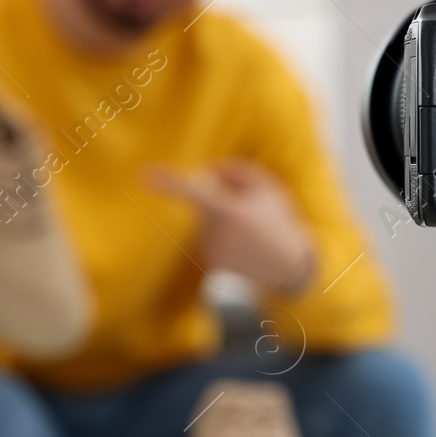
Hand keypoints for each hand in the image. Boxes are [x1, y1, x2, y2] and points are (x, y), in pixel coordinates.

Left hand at [148, 161, 315, 295]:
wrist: (289, 267)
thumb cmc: (279, 223)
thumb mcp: (268, 189)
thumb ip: (237, 172)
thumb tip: (210, 168)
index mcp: (227, 211)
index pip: (190, 192)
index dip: (167, 182)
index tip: (146, 175)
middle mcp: (213, 233)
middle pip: (205, 207)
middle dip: (222, 204)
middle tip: (253, 214)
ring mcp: (210, 252)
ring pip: (208, 225)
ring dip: (226, 224)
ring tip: (254, 234)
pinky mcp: (211, 266)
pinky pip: (212, 242)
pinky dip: (227, 241)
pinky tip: (247, 249)